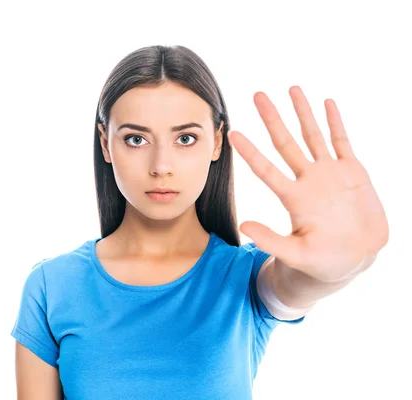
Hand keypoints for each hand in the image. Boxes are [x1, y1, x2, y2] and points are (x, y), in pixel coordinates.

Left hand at [228, 86, 388, 282]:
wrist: (355, 259)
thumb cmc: (322, 261)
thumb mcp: (296, 254)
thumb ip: (271, 240)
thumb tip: (243, 227)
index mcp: (293, 198)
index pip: (266, 168)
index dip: (250, 152)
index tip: (233, 134)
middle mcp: (307, 180)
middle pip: (285, 143)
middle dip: (272, 118)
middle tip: (257, 95)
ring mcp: (329, 174)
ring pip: (312, 135)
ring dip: (302, 112)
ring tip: (291, 88)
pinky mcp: (352, 172)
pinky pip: (342, 142)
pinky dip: (335, 122)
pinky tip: (327, 103)